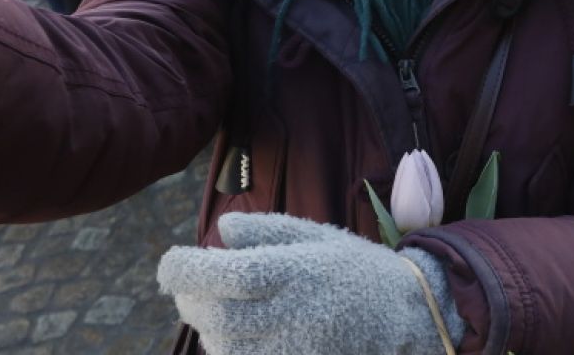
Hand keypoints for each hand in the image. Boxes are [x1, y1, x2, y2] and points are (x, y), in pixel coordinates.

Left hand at [157, 213, 463, 354]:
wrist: (405, 313)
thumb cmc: (354, 268)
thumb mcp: (316, 235)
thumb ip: (267, 232)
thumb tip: (220, 231)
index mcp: (298, 270)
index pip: (230, 273)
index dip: (188, 270)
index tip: (168, 264)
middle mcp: (296, 311)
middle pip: (219, 315)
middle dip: (190, 300)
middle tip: (184, 287)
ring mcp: (298, 346)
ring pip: (227, 347)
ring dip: (206, 328)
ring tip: (209, 309)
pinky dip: (228, 351)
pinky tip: (229, 335)